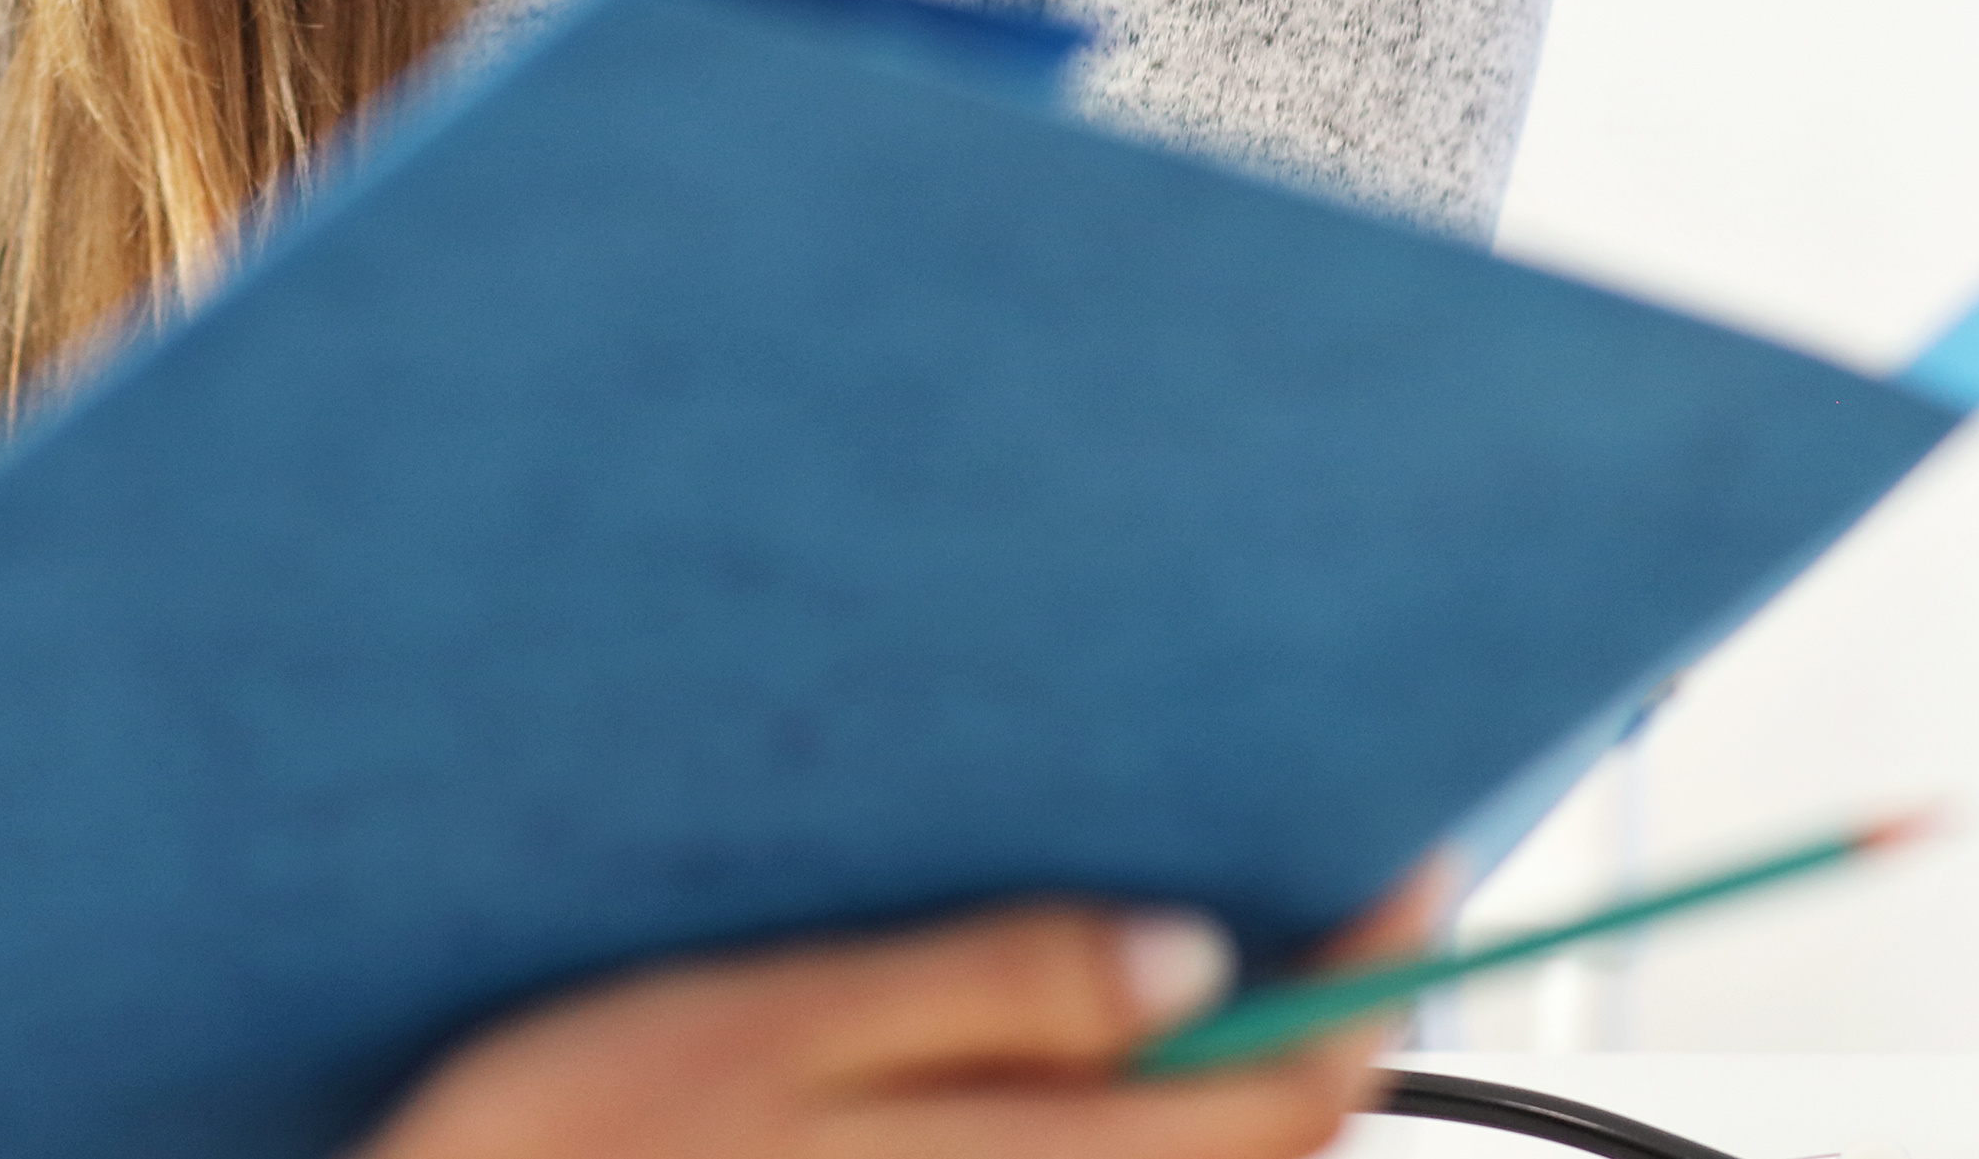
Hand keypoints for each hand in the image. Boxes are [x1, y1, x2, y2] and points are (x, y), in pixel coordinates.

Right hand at [355, 868, 1444, 1158]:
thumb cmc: (566, 1156)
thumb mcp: (767, 1031)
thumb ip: (992, 989)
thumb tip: (1198, 952)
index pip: (1299, 1090)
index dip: (1379, 966)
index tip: (1412, 849)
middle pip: (1261, 1144)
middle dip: (1314, 1011)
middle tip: (1317, 863)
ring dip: (1218, 1069)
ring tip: (1194, 928)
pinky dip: (1124, 1113)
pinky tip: (1057, 1036)